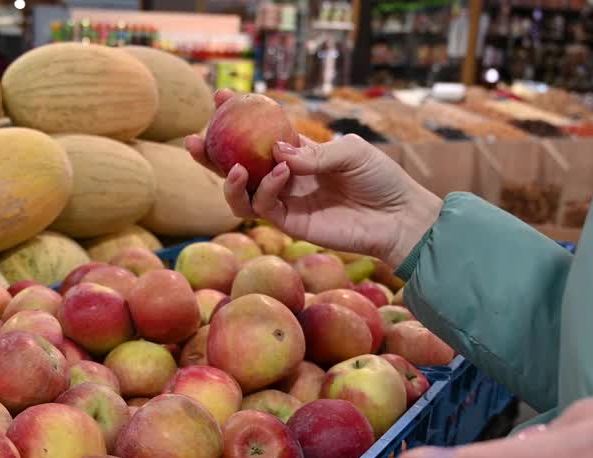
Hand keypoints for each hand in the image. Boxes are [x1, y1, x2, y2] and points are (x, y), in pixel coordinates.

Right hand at [185, 90, 442, 267]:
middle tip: (194, 139)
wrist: (397, 216)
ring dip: (229, 180)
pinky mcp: (291, 225)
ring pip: (241, 194)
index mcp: (298, 153)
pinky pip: (265, 207)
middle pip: (237, 165)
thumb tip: (275, 152)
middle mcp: (285, 177)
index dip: (238, 115)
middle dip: (212, 153)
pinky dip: (265, 190)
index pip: (260, 133)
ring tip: (234, 167)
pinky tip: (280, 175)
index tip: (221, 97)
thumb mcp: (349, 151)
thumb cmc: (380, 178)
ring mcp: (286, 202)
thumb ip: (311, 153)